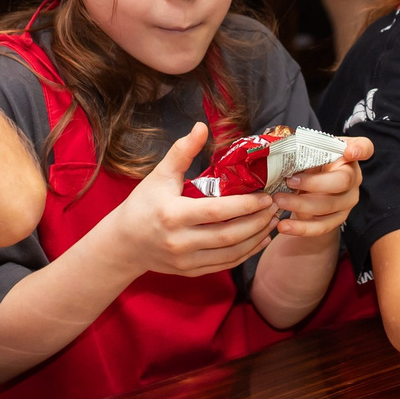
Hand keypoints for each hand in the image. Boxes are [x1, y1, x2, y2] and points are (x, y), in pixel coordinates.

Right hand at [95, 122, 277, 278]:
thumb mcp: (158, 176)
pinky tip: (259, 240)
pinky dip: (245, 254)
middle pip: (229, 235)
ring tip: (273, 222)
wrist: (123, 244)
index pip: (217, 211)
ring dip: (256, 238)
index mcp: (173, 215)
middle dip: (257, 222)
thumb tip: (202, 127)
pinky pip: (224, 265)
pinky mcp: (190, 271)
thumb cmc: (141, 206)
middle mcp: (180, 241)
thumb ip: (182, 152)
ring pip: (230, 253)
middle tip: (276, 207)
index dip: (246, 205)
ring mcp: (186, 260)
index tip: (266, 195)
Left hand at [267, 136, 371, 238]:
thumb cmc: (310, 164)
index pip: (364, 148)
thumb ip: (303, 152)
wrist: (311, 190)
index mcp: (348, 156)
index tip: (350, 152)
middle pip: (341, 182)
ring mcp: (348, 201)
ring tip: (278, 201)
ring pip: (328, 206)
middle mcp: (354, 178)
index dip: (360, 149)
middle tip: (288, 181)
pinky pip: (321, 227)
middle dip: (313, 183)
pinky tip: (284, 226)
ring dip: (300, 204)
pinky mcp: (338, 219)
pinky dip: (301, 228)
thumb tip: (281, 154)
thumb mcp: (309, 153)